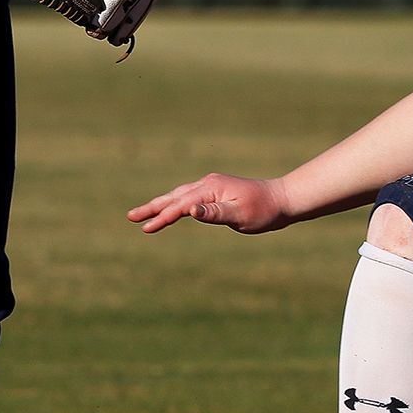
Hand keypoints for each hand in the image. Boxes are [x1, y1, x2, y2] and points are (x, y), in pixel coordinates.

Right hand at [128, 173, 289, 233]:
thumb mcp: (240, 215)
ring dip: (161, 205)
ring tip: (143, 215)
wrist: (281, 199)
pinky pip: (189, 197)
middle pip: (174, 196)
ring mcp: (211, 186)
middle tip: (130, 217)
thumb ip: (214, 214)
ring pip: (179, 196)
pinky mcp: (215, 191)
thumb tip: (190, 211)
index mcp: (211, 189)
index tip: (147, 228)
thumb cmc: (263, 211)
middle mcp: (208, 183)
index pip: (181, 205)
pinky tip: (170, 210)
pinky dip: (175, 203)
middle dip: (152, 207)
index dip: (163, 217)